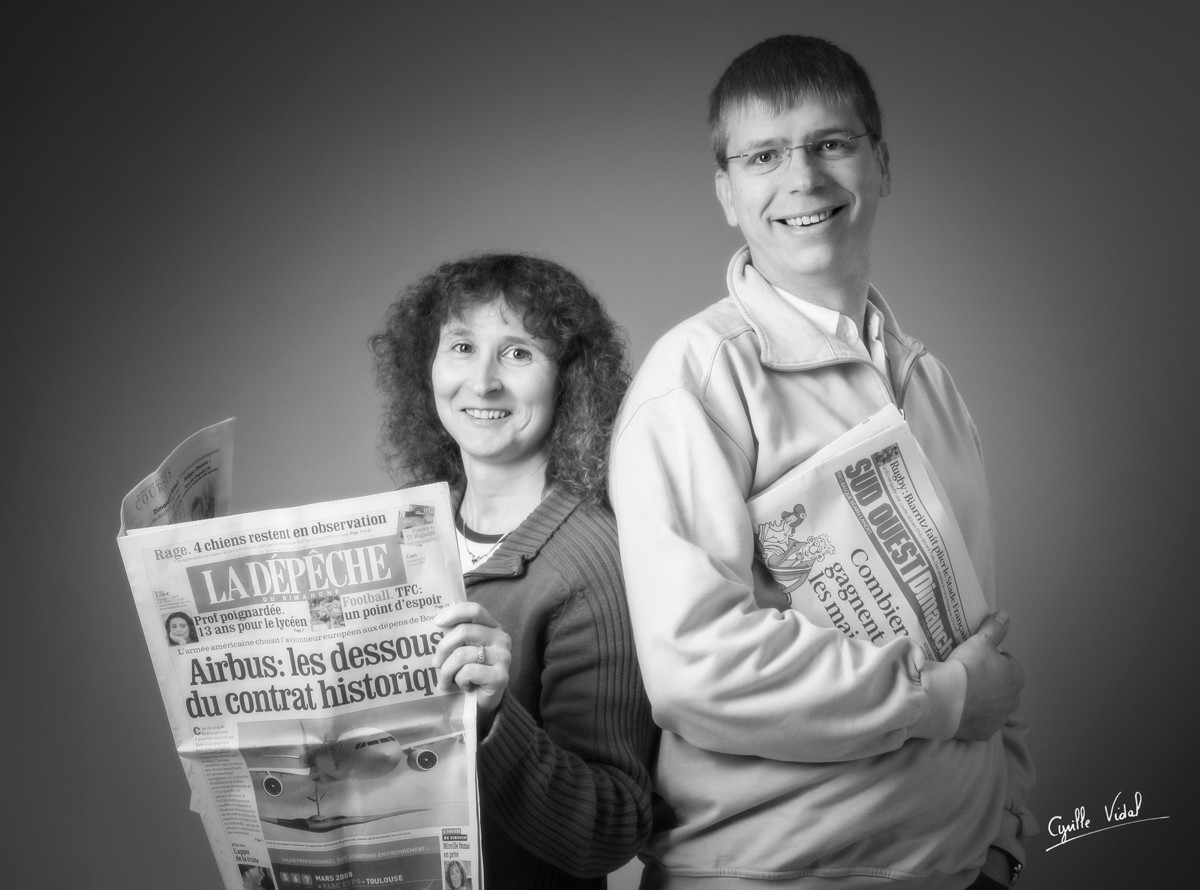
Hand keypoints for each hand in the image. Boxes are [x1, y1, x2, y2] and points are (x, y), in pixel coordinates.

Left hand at [433, 602, 511, 724]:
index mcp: (492, 627)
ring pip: (462, 654)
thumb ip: (455, 635)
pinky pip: (469, 671)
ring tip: (445, 681)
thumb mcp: (462, 649)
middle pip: (464, 631)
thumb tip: (436, 625)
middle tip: (435, 663)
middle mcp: (501, 638)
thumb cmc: (469, 672)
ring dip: (447, 670)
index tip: (437, 623)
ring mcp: (503, 657)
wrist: (482, 701)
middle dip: (443, 648)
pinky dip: (459, 680)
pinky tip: (463, 686)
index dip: (454, 613)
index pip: (474, 610)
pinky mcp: (500, 676)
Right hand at [948, 611, 1023, 740]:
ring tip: (960, 691)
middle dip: (988, 681)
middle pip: (1000, 686)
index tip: (973, 660)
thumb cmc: (966, 667)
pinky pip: (979, 722)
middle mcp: (1013, 700)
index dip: (989, 660)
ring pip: (991, 705)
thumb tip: (1005, 615)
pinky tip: (959, 707)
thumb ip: (994, 628)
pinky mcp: (984, 732)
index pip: (1006, 663)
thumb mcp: (980, 641)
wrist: (946, 698)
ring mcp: (999, 718)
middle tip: (965, 675)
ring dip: (981, 699)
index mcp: (1016, 677)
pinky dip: (972, 716)